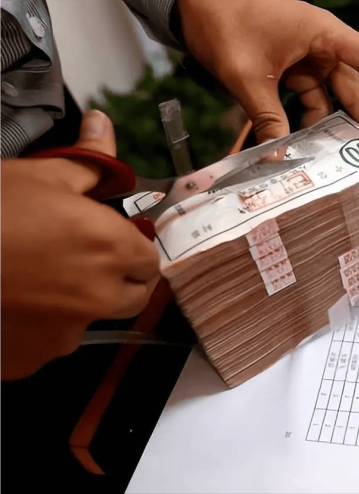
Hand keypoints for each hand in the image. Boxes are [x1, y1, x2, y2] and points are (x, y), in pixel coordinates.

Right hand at [0, 110, 159, 379]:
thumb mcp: (39, 175)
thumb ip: (90, 160)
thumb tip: (105, 125)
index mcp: (112, 250)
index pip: (151, 260)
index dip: (133, 248)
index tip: (111, 239)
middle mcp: (99, 299)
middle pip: (132, 296)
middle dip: (118, 279)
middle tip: (80, 258)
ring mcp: (64, 336)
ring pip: (89, 320)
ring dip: (76, 304)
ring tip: (34, 277)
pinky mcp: (29, 360)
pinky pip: (46, 343)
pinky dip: (36, 327)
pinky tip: (11, 302)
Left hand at [177, 0, 358, 142]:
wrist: (195, 3)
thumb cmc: (223, 21)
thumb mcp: (246, 76)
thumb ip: (267, 118)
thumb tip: (278, 157)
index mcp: (325, 35)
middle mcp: (325, 46)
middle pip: (358, 86)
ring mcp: (310, 57)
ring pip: (334, 97)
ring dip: (334, 126)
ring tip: (335, 158)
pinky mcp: (294, 69)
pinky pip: (311, 98)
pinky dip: (309, 120)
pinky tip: (303, 143)